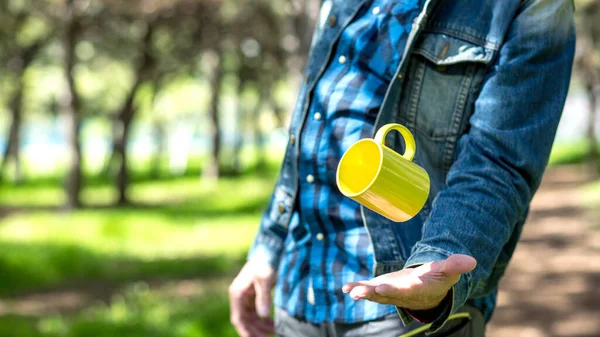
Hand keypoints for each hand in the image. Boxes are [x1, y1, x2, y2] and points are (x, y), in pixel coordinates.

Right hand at [229, 261, 276, 336]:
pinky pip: (257, 312)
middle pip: (245, 320)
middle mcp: (239, 296)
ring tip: (274, 332)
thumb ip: (264, 296)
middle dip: (255, 331)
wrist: (269, 251)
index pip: (238, 318)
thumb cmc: (265, 263)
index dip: (245, 331)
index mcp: (237, 293)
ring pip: (251, 318)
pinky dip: (264, 319)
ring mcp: (246, 296)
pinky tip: (274, 324)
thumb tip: (263, 314)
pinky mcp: (254, 295)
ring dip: (260, 326)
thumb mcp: (265, 279)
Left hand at [342, 254, 475, 310]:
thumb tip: (472, 261)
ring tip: (350, 291)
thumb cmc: (436, 278)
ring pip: (373, 293)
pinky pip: (367, 288)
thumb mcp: (446, 270)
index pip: (403, 291)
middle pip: (384, 294)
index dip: (393, 289)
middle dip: (372, 293)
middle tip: (359, 292)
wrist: (427, 290)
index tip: (382, 287)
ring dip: (362, 292)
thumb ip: (455, 265)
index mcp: (414, 289)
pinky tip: (345, 288)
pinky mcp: (380, 287)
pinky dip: (356, 287)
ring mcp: (388, 292)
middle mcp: (399, 294)